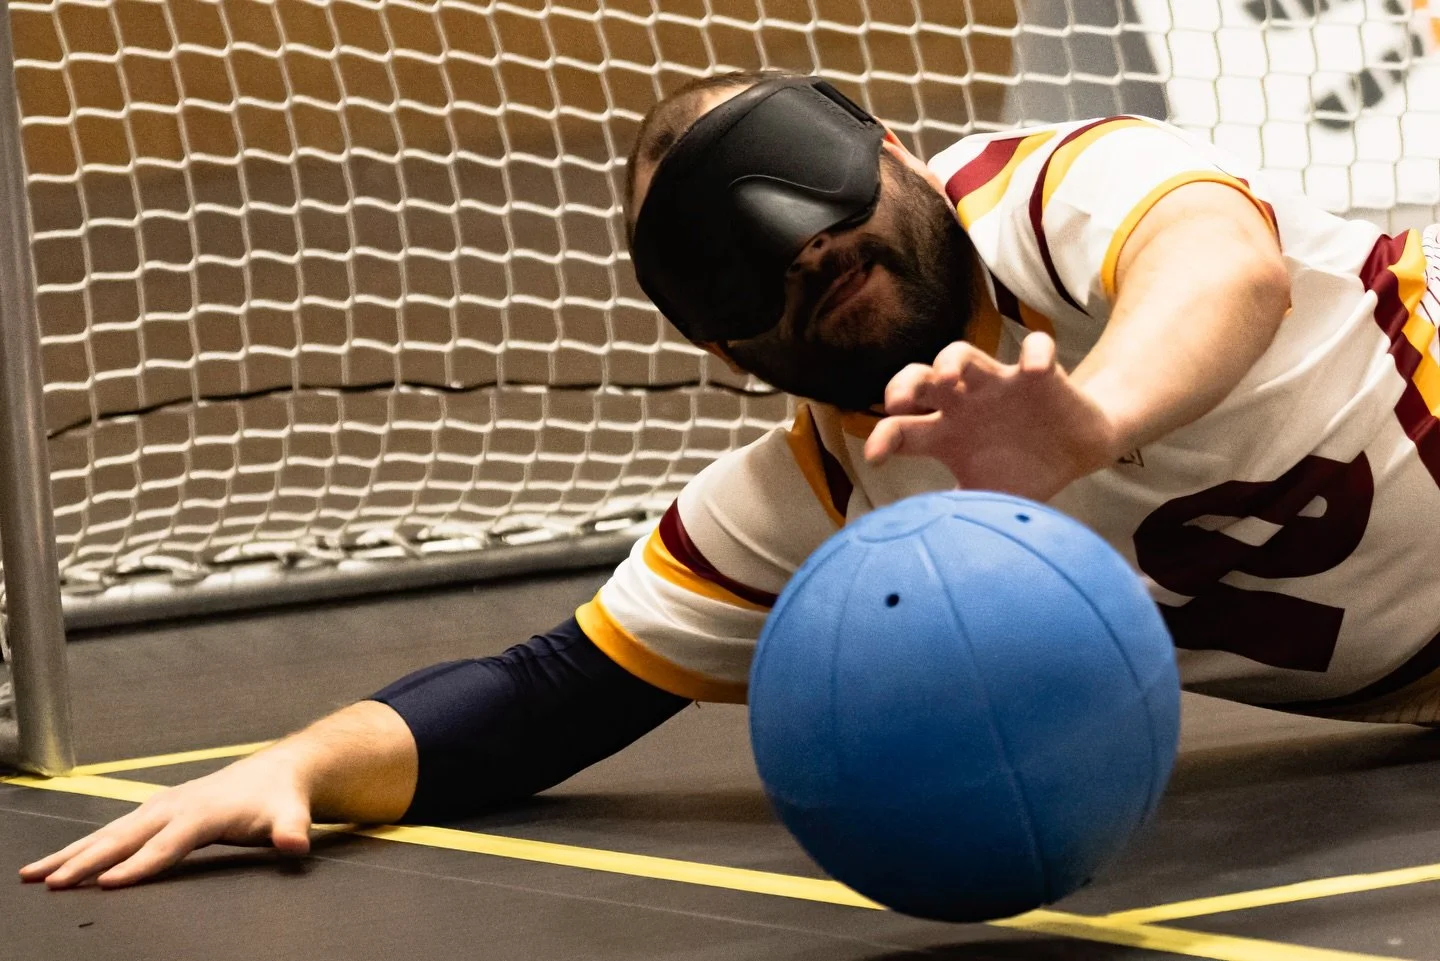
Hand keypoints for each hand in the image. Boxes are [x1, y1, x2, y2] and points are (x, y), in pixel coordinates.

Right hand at [19, 752, 313, 888]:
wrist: (276, 772)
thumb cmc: (279, 799)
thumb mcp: (292, 815)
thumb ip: (292, 831)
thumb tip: (295, 844)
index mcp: (203, 813)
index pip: (167, 844)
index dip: (139, 864)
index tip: (107, 882)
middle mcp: (175, 807)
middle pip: (125, 837)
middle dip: (87, 859)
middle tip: (51, 882)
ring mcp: (160, 806)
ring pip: (109, 832)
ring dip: (71, 853)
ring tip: (34, 874)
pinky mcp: (154, 810)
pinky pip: (112, 831)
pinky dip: (82, 847)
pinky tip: (58, 863)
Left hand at [864, 333, 1121, 501]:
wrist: (1076, 451)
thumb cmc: (1022, 471)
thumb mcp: (986, 498)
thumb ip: (956, 514)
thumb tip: (922, 541)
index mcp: (946, 434)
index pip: (902, 428)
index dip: (883, 438)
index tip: (874, 458)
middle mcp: (964, 403)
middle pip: (920, 379)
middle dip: (903, 383)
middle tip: (896, 403)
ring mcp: (999, 384)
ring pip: (963, 354)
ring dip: (951, 361)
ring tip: (946, 379)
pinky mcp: (1040, 374)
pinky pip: (1036, 348)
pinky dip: (1036, 352)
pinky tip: (1033, 371)